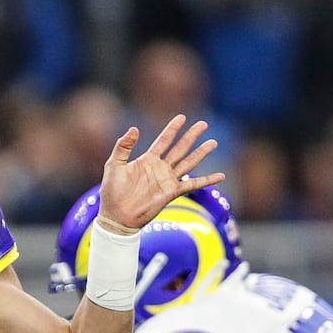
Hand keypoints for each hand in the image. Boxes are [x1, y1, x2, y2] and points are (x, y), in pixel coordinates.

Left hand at [98, 114, 223, 232]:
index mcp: (147, 160)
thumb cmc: (112, 192)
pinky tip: (220, 176)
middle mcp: (159, 168)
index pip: (163, 141)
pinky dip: (207, 180)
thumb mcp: (114, 165)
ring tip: (212, 142)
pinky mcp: (172, 193)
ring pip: (188, 163)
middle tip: (203, 124)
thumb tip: (134, 128)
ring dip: (201, 153)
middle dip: (191, 136)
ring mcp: (167, 180)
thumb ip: (123, 146)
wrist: (116, 215)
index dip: (172, 129)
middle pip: (180, 148)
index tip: (181, 117)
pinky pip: (193, 184)